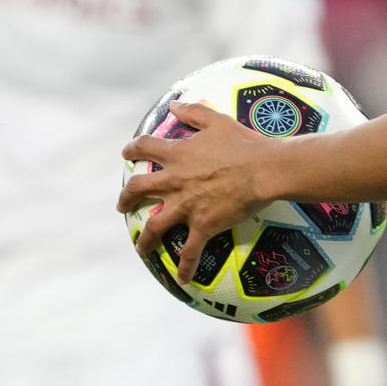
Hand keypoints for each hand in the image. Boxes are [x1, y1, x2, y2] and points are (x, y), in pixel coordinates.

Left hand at [119, 101, 277, 282]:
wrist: (264, 170)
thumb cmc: (244, 143)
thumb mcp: (216, 121)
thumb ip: (192, 112)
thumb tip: (173, 105)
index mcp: (177, 154)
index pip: (144, 148)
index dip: (132, 150)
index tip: (126, 153)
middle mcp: (175, 181)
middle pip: (138, 189)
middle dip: (126, 198)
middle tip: (122, 205)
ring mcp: (186, 205)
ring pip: (154, 226)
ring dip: (145, 239)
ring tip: (140, 247)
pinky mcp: (202, 225)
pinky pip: (189, 251)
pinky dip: (184, 267)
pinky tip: (181, 280)